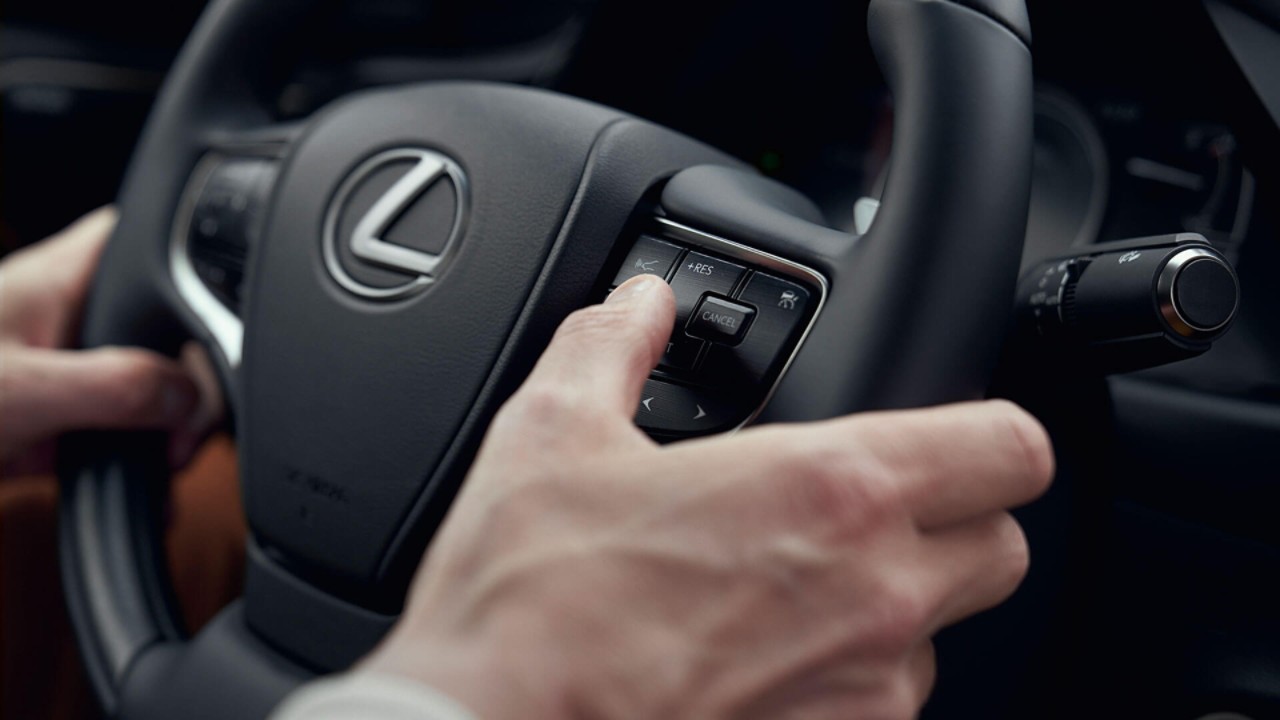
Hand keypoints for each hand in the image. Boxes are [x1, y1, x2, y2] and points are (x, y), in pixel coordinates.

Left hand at [0, 207, 219, 475]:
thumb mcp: (21, 389)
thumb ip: (113, 385)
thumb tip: (187, 395)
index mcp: (68, 277)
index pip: (163, 246)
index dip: (203, 290)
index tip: (207, 357)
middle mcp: (76, 313)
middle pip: (175, 327)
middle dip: (192, 386)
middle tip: (180, 431)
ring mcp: (71, 363)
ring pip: (158, 380)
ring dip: (171, 427)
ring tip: (162, 461)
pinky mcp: (62, 413)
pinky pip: (127, 425)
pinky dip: (143, 457)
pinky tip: (143, 485)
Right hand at [363, 275, 1053, 719]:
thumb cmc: (527, 603)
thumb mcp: (555, 435)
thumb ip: (614, 345)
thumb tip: (638, 304)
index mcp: (829, 489)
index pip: (1012, 448)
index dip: (990, 435)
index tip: (947, 438)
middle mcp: (876, 596)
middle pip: (1002, 547)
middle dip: (955, 523)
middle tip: (863, 511)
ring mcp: (863, 693)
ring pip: (942, 636)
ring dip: (893, 609)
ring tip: (786, 592)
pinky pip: (881, 709)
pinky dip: (843, 680)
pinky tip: (755, 660)